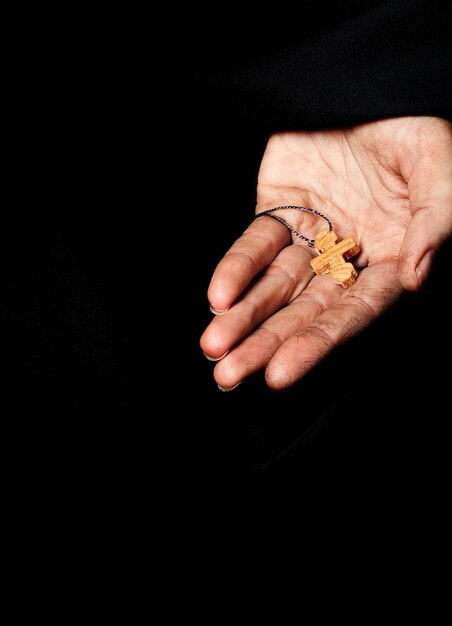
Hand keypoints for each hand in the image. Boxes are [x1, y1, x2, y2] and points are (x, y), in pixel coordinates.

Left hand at [200, 117, 451, 390]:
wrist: (365, 78)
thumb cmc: (410, 121)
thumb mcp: (437, 166)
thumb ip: (434, 221)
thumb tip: (416, 277)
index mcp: (393, 256)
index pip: (354, 310)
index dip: (318, 342)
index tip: (282, 372)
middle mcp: (351, 255)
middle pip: (307, 309)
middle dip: (268, 342)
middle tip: (232, 374)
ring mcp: (313, 234)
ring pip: (276, 285)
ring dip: (244, 316)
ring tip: (215, 347)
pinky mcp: (280, 208)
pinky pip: (256, 243)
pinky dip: (237, 268)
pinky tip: (219, 295)